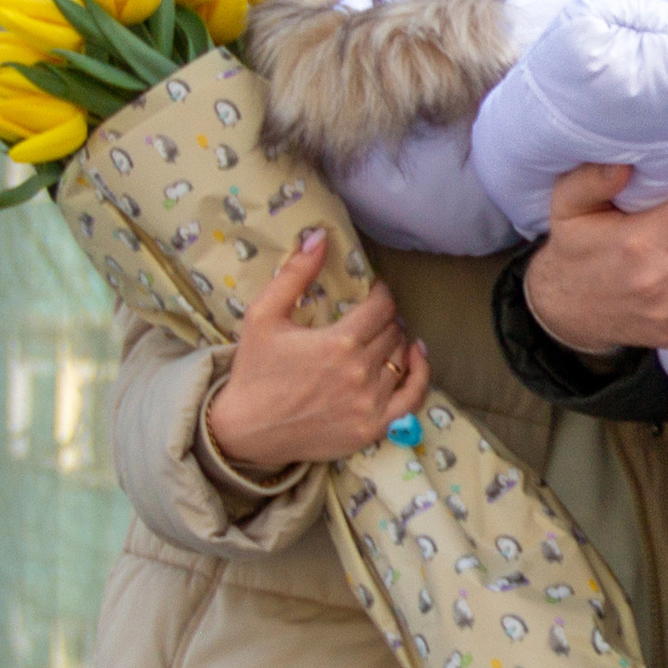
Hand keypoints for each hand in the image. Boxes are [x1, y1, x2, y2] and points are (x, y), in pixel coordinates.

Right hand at [206, 229, 430, 467]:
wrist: (246, 431)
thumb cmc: (254, 370)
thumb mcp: (263, 314)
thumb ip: (294, 273)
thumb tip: (320, 236)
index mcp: (339, 342)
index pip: (381, 307)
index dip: (380, 294)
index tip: (372, 291)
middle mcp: (361, 373)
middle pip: (392, 331)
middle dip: (384, 317)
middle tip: (370, 315)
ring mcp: (370, 404)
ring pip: (402, 359)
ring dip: (396, 341)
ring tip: (382, 334)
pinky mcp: (372, 429)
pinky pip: (413, 397)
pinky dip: (420, 374)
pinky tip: (416, 356)